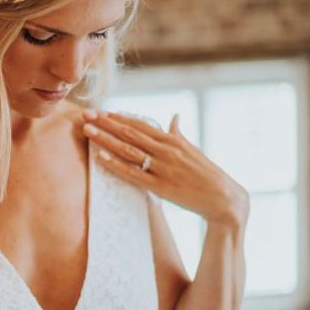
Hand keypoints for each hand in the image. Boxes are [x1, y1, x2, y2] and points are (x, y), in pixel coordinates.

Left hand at [80, 109, 248, 226]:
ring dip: (106, 140)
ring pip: (128, 151)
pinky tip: (101, 158)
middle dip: (105, 123)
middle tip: (85, 114)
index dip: (118, 117)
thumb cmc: (207, 173)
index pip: (139, 125)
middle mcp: (166, 151)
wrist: (224, 199)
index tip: (100, 111)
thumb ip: (179, 133)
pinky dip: (117, 166)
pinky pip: (134, 175)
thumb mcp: (193, 149)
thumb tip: (175, 117)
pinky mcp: (161, 187)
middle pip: (129, 134)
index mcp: (172, 140)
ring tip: (88, 131)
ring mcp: (163, 168)